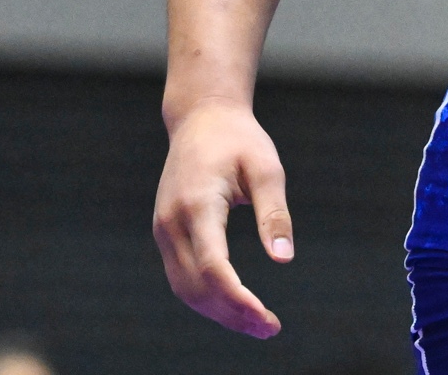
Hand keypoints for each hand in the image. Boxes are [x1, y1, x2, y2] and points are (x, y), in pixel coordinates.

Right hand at [152, 99, 293, 337]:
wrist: (201, 118)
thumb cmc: (239, 140)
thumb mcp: (266, 168)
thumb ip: (274, 213)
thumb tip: (284, 259)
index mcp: (197, 204)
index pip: (214, 267)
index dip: (240, 299)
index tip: (268, 319)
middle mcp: (172, 222)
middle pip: (197, 287)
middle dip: (233, 315)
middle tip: (270, 329)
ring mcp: (163, 230)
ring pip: (185, 289)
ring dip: (219, 312)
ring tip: (258, 324)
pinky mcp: (165, 234)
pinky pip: (181, 278)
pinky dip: (207, 298)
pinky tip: (235, 306)